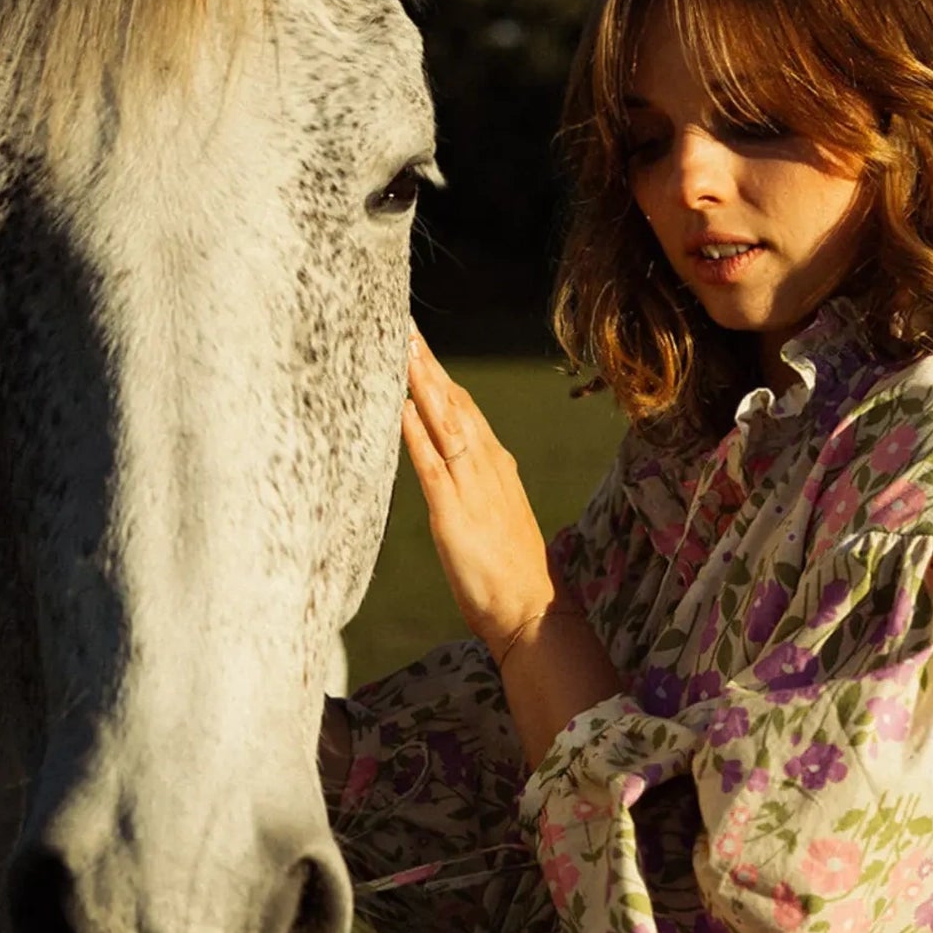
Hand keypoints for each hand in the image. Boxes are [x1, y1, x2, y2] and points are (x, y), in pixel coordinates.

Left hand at [402, 330, 555, 655]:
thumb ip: (475, 485)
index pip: (463, 408)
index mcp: (494, 465)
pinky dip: (416, 432)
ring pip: (444, 421)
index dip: (439, 374)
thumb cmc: (509, 572)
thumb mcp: (492, 515)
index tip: (418, 342)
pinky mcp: (453, 512)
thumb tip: (453, 459)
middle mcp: (485, 466)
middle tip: (404, 323)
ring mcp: (471, 486)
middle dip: (428, 363)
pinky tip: (401, 406)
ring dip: (422, 382)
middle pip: (453, 402)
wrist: (531, 609)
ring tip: (401, 346)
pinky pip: (431, 464)